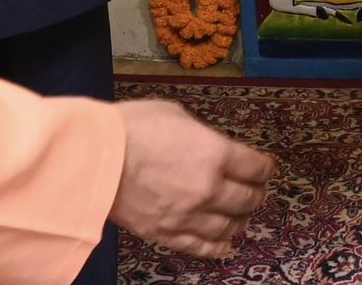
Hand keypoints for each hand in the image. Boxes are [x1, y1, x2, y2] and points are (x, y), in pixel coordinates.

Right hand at [111, 98, 273, 257]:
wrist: (94, 159)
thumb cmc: (132, 127)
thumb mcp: (175, 114)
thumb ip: (200, 133)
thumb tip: (208, 145)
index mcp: (215, 153)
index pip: (253, 166)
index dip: (264, 166)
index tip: (266, 166)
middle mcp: (208, 188)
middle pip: (246, 198)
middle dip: (256, 193)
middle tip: (257, 190)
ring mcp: (188, 215)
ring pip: (228, 226)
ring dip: (240, 220)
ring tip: (243, 216)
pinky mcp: (167, 234)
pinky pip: (202, 247)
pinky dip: (219, 248)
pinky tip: (227, 245)